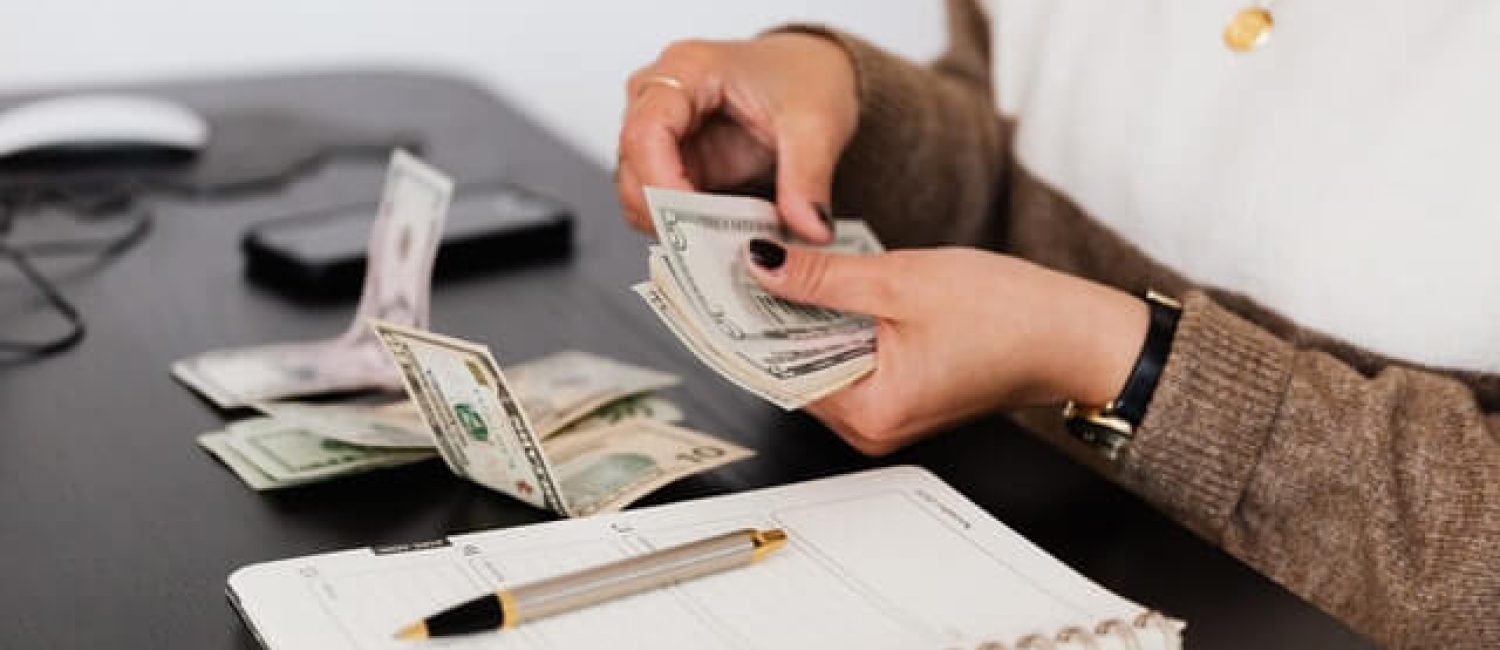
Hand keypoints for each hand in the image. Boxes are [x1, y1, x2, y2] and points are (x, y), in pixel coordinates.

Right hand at [617, 33, 858, 242]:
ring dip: (675, 226)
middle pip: (632, 166)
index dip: (660, 183)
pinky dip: (687, 228)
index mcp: (688, 69)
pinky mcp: (675, 162)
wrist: (816, 73)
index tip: (691, 224)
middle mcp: (661, 96)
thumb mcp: (817, 125)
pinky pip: (663, 204)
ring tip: (723, 245)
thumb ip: (808, 178)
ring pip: (639, 192)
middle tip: (710, 249)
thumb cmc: (806, 76)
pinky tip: (721, 238)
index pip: (646, 132)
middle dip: (666, 215)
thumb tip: (809, 228)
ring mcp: (663, 131)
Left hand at [744, 240, 1149, 454]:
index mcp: (869, 411)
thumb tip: (762, 265)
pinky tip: (819, 286)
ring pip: (816, 362)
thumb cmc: (1011, 314)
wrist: (1075, 334)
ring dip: (797, 317)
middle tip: (733, 260)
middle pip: (791, 369)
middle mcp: (871, 427)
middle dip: (765, 315)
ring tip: (773, 264)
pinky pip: (846, 361)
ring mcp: (885, 415)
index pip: (774, 370)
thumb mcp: (901, 281)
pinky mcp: (900, 395)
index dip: (740, 323)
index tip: (710, 283)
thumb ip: (822, 277)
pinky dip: (829, 326)